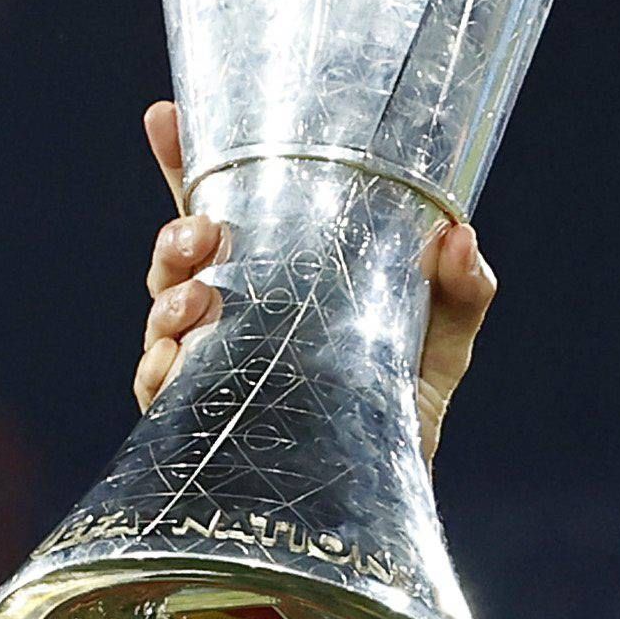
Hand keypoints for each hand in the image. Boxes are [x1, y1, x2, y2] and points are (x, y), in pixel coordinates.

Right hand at [129, 100, 501, 461]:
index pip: (224, 208)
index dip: (187, 162)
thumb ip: (461, 291)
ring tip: (198, 298)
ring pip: (162, 312)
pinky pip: (158, 387)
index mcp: (278, 276)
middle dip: (176, 235)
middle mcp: (234, 314)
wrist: (388, 501)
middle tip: (204, 234)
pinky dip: (159, 366)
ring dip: (167, 297)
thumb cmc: (404, 409)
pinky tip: (176, 358)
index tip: (166, 117)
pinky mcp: (200, 421)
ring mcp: (210, 365)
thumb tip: (459, 234)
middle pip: (179, 256)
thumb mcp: (442, 342)